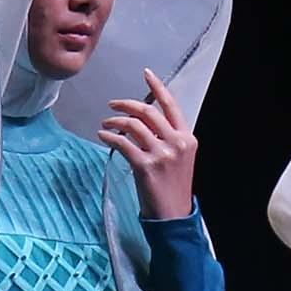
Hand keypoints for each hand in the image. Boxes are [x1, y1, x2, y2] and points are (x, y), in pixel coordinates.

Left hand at [96, 68, 198, 221]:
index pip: (171, 106)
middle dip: (127, 105)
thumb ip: (168, 139)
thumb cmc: (173, 189)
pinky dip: (110, 137)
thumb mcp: (179, 159)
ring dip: (115, 121)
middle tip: (113, 106)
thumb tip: (143, 121)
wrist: (173, 217)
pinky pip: (123, 143)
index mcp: (187, 139)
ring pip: (133, 126)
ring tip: (106, 124)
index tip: (146, 74)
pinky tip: (104, 136)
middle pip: (148, 112)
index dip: (157, 88)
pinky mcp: (145, 166)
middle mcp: (176, 143)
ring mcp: (161, 155)